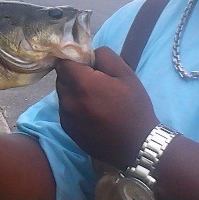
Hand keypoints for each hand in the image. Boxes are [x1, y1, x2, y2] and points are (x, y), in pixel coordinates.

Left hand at [55, 46, 158, 168]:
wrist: (137, 146)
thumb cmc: (134, 108)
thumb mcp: (126, 75)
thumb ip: (104, 56)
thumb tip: (88, 53)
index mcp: (81, 84)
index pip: (63, 61)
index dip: (75, 58)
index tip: (89, 63)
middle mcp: (67, 100)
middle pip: (61, 77)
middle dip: (74, 74)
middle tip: (97, 81)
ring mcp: (65, 116)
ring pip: (62, 93)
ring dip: (74, 90)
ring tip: (96, 98)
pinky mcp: (67, 129)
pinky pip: (65, 109)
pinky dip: (74, 105)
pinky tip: (93, 112)